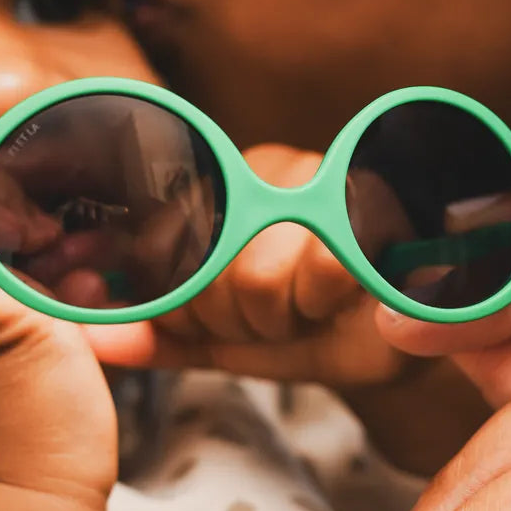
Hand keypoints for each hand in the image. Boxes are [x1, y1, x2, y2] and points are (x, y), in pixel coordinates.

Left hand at [85, 145, 489, 472]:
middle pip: (206, 274)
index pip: (160, 253)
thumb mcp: (239, 341)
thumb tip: (93, 339)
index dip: (190, 307)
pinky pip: (317, 270)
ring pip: (257, 277)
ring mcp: (316, 176)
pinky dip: (328, 302)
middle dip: (241, 321)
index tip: (232, 323)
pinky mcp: (370, 197)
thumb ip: (167, 336)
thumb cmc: (332, 328)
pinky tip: (348, 295)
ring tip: (315, 308)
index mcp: (224, 192)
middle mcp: (262, 170)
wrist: (416, 330)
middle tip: (283, 318)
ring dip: (286, 318)